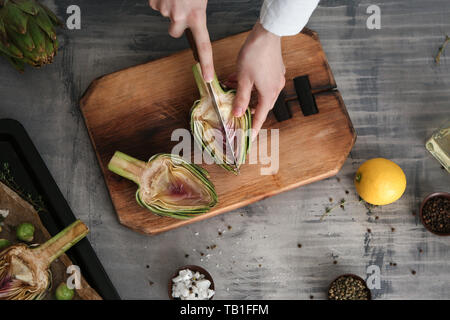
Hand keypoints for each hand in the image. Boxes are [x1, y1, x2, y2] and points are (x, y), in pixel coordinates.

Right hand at [149, 0, 213, 80]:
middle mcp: (179, 17)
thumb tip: (193, 20)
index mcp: (196, 15)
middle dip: (176, 23)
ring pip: (166, 16)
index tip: (208, 77)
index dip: (207, 64)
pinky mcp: (154, 3)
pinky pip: (157, 5)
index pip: (204, 46)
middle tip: (181, 6)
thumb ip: (197, 12)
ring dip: (170, 6)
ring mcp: (165, 10)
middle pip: (174, 33)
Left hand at [230, 22, 285, 140]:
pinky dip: (252, 84)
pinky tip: (239, 79)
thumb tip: (238, 113)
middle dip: (249, 109)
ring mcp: (276, 78)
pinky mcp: (275, 69)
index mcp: (269, 94)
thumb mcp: (243, 79)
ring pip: (261, 92)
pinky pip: (263, 82)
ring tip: (232, 90)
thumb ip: (241, 98)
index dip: (255, 126)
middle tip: (237, 112)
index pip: (260, 115)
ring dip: (247, 94)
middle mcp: (276, 88)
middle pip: (261, 104)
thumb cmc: (255, 55)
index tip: (251, 136)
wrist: (267, 33)